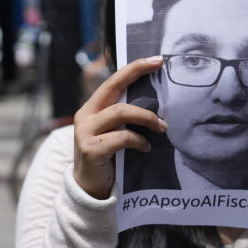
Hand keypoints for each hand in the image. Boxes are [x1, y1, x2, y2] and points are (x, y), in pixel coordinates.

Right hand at [73, 55, 167, 199]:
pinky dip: (138, 141)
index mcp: (91, 108)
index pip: (112, 81)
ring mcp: (85, 132)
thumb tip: (155, 103)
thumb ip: (123, 118)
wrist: (88, 188)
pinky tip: (146, 148)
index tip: (156, 59)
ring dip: (147, 117)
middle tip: (160, 68)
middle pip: (113, 88)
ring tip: (162, 127)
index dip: (133, 68)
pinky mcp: (91, 149)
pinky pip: (122, 138)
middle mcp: (85, 116)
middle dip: (136, 74)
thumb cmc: (107, 158)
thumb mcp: (113, 132)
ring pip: (120, 112)